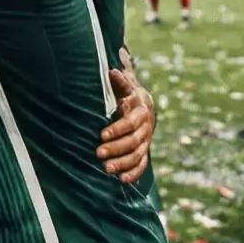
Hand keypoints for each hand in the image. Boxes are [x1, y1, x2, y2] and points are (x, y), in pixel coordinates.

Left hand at [96, 60, 154, 183]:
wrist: (143, 103)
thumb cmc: (124, 91)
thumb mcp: (123, 82)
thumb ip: (119, 77)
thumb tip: (113, 63)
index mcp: (139, 108)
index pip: (130, 121)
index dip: (117, 129)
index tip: (101, 135)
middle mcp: (145, 125)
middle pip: (134, 140)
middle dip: (116, 148)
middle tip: (97, 153)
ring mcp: (146, 139)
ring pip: (137, 154)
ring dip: (122, 163)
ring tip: (105, 169)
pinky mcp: (144, 150)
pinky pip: (142, 164)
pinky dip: (133, 172)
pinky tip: (121, 180)